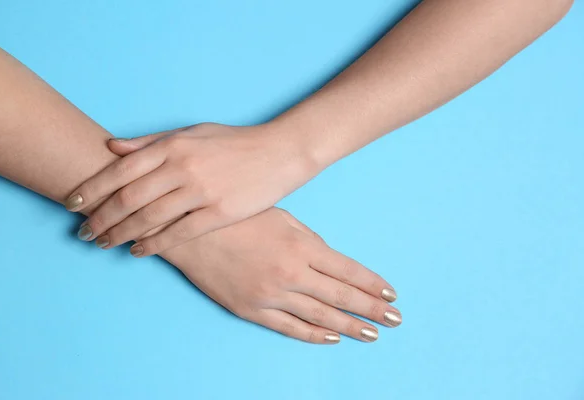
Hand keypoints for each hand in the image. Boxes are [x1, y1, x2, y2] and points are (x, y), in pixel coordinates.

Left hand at [65, 123, 316, 255]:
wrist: (279, 153)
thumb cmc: (234, 142)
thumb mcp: (191, 132)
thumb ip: (151, 141)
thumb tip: (112, 147)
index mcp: (173, 146)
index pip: (120, 170)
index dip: (92, 190)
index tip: (72, 204)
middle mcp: (183, 168)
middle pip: (129, 198)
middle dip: (101, 218)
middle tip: (83, 232)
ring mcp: (202, 192)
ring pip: (150, 218)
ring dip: (121, 234)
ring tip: (104, 244)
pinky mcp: (220, 213)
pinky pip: (179, 233)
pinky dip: (154, 244)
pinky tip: (139, 252)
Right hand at [161, 208, 400, 343]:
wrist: (188, 232)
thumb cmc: (236, 216)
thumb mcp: (279, 217)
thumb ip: (308, 239)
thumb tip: (331, 258)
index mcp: (301, 246)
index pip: (348, 270)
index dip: (372, 285)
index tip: (391, 295)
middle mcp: (291, 274)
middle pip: (341, 296)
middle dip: (372, 310)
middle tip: (395, 320)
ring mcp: (271, 295)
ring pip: (320, 316)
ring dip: (349, 327)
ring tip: (372, 335)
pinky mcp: (251, 310)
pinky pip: (289, 327)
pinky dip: (313, 335)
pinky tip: (331, 338)